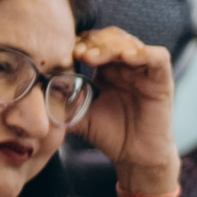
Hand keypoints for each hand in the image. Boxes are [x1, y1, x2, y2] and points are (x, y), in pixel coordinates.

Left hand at [74, 22, 179, 186]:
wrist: (134, 158)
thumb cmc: (110, 136)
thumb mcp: (79, 116)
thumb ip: (61, 103)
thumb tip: (34, 93)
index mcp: (107, 70)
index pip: (95, 43)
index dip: (82, 43)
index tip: (67, 54)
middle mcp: (127, 67)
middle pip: (112, 37)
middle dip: (95, 42)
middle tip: (80, 53)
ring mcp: (145, 72)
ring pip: (131, 43)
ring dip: (112, 46)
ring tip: (95, 58)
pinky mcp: (162, 80)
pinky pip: (158, 57)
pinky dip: (143, 53)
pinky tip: (126, 58)